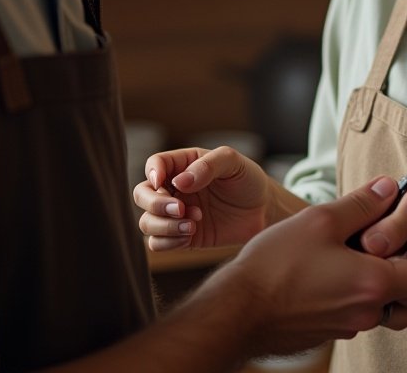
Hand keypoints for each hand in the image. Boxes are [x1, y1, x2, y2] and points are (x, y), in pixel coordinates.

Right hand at [133, 146, 274, 250]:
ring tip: (193, 225)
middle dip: (155, 204)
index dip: (153, 173)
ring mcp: (176, 215)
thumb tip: (180, 182)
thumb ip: (208, 166)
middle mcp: (173, 189)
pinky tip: (190, 235)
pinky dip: (168, 242)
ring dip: (164, 226)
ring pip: (147, 222)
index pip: (154, 164)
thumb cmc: (248, 180)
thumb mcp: (233, 162)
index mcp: (182, 165)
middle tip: (181, 209)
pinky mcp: (182, 237)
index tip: (162, 184)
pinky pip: (158, 244)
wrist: (264, 211)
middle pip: (142, 195)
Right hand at [222, 176, 406, 355]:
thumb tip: (390, 187)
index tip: (401, 220)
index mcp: (375, 284)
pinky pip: (351, 305)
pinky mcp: (329, 331)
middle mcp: (368, 312)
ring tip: (337, 244)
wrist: (236, 311)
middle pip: (401, 282)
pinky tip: (319, 267)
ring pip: (374, 293)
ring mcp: (348, 326)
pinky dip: (345, 285)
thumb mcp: (321, 220)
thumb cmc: (275, 265)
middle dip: (391, 253)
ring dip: (365, 269)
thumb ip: (362, 204)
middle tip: (367, 228)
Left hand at [351, 187, 406, 328]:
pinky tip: (370, 264)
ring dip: (359, 274)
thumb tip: (367, 243)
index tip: (361, 228)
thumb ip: (398, 221)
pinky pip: (367, 304)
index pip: (382, 274)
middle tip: (362, 234)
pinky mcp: (398, 316)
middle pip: (368, 290)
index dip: (363, 251)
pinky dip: (363, 284)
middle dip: (357, 263)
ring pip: (365, 300)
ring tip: (371, 248)